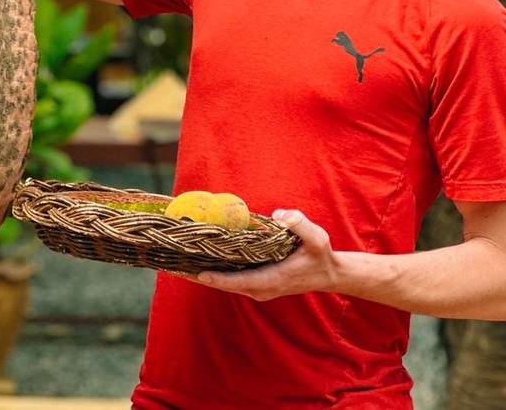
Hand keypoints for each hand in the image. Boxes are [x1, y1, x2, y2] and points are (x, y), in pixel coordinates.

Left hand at [191, 210, 338, 301]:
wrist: (329, 274)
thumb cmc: (320, 255)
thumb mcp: (316, 238)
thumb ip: (300, 225)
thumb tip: (280, 216)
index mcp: (272, 279)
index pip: (238, 282)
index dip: (217, 278)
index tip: (197, 273)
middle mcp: (261, 289)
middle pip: (225, 285)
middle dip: (202, 276)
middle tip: (177, 265)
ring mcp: (259, 289)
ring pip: (226, 284)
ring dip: (206, 275)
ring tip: (181, 264)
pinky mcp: (257, 284)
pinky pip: (232, 280)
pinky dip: (216, 274)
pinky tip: (201, 262)